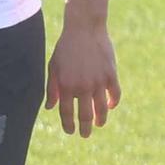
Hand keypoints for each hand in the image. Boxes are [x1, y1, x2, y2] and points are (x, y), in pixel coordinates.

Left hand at [46, 20, 120, 136]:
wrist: (84, 29)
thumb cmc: (65, 48)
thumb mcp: (54, 67)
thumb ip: (52, 88)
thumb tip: (50, 108)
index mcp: (65, 85)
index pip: (66, 112)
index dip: (68, 125)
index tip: (70, 131)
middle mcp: (82, 87)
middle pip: (85, 115)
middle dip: (85, 128)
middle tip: (85, 135)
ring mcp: (98, 82)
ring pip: (102, 109)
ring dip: (100, 120)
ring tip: (99, 125)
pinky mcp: (111, 75)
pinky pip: (115, 95)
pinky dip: (113, 103)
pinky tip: (109, 107)